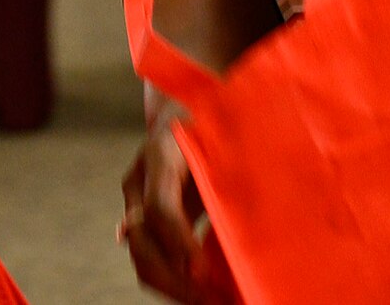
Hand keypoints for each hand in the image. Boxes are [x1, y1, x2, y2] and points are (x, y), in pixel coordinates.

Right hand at [120, 102, 235, 302]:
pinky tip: (200, 296)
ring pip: (142, 257)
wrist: (186, 104)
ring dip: (174, 287)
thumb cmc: (215, 116)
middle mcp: (139, 181)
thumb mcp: (224, 132)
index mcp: (160, 154)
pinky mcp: (145, 220)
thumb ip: (231, 161)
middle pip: (142, 242)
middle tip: (210, 299)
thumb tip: (253, 196)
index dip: (178, 241)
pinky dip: (174, 281)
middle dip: (175, 278)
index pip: (160, 208)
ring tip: (209, 303)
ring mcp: (136, 201)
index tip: (200, 270)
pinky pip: (151, 257)